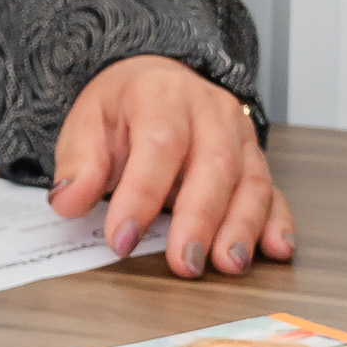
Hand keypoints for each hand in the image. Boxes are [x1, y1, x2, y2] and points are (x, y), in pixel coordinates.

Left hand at [50, 55, 292, 278]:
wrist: (158, 82)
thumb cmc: (123, 109)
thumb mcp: (87, 124)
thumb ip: (78, 164)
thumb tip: (69, 201)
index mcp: (161, 96)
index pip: (158, 145)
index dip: (141, 196)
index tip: (122, 240)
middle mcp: (209, 111)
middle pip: (214, 165)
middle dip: (201, 219)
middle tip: (186, 263)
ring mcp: (239, 135)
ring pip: (251, 180)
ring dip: (242, 226)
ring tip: (229, 264)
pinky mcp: (254, 159)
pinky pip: (273, 190)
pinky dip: (277, 221)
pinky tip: (277, 248)